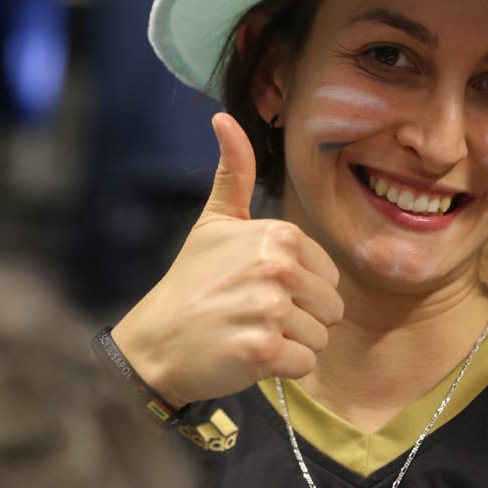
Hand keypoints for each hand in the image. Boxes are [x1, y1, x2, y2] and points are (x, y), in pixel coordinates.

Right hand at [111, 112, 343, 408]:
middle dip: (300, 320)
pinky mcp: (263, 350)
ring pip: (320, 339)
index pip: (329, 276)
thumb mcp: (214, 222)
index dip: (302, 290)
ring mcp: (270, 310)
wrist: (155, 341)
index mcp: (279, 235)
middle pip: (331, 309)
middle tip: (255, 316)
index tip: (260, 290)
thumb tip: (224, 118)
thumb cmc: (192, 281)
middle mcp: (278, 268)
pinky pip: (305, 366)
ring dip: (290, 345)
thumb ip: (233, 172)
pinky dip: (282, 370)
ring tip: (250, 333)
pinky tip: (249, 356)